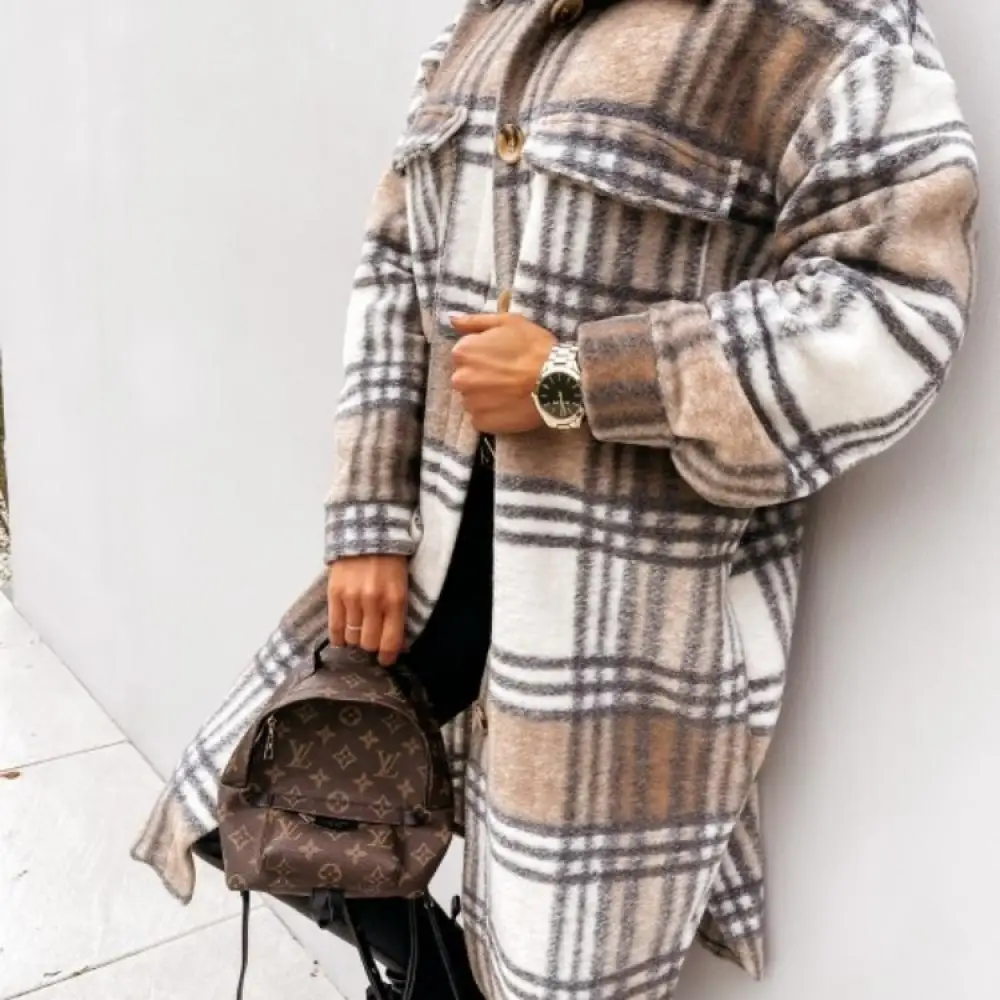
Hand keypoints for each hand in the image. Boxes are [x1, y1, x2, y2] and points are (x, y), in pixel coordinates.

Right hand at [327, 555, 408, 665]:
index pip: (390, 641)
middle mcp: (373, 602)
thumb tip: (397, 644)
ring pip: (352, 637)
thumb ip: (399, 613)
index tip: (386, 660)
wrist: (368, 533)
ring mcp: (352, 599)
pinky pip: (334, 627)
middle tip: (372, 639)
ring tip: (358, 631)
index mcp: (395, 600)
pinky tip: (342, 637)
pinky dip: (338, 637)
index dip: (387, 656)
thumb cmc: (391, 561)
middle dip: (371, 645)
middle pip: (369, 643)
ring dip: (356, 638)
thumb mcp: (403, 586)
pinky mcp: (334, 594)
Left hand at [449, 312, 556, 433]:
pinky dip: (493, 413)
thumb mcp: (508, 322)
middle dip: (482, 376)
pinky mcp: (482, 422)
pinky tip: (510, 406)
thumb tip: (452, 320)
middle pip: (466, 377)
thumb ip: (475, 321)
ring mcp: (470, 403)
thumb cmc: (534, 348)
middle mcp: (460, 379)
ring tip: (510, 392)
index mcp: (463, 352)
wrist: (557, 381)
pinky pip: (482, 417)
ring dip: (487, 396)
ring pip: (473, 398)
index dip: (483, 355)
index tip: (502, 358)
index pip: (464, 354)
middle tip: (507, 376)